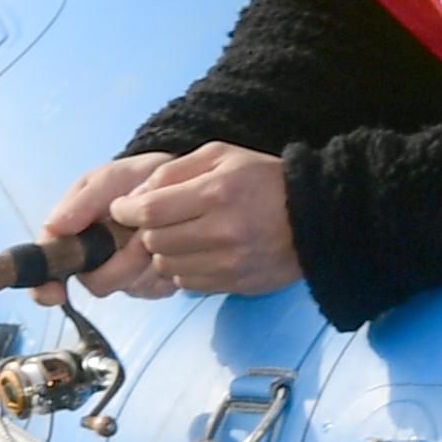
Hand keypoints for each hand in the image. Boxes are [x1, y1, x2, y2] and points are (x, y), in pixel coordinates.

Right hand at [37, 154, 180, 305]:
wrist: (174, 182)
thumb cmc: (133, 179)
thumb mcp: (108, 179)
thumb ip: (83, 202)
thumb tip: (53, 228)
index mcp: (70, 238)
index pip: (46, 274)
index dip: (44, 289)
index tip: (56, 292)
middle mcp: (93, 264)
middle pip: (97, 284)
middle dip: (121, 263)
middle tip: (140, 236)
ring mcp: (123, 278)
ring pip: (129, 286)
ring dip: (147, 259)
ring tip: (157, 228)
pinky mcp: (151, 285)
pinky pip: (156, 288)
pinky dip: (165, 265)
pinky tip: (169, 241)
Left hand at [107, 143, 300, 298]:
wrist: (316, 217)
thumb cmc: (264, 179)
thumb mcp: (221, 156)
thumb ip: (174, 172)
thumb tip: (134, 197)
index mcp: (216, 193)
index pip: (150, 211)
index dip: (127, 211)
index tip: (125, 208)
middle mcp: (222, 231)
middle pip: (155, 241)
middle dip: (147, 230)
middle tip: (158, 220)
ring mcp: (229, 263)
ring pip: (167, 266)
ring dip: (165, 252)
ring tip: (182, 235)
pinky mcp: (235, 285)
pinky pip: (188, 284)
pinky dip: (184, 269)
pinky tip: (199, 253)